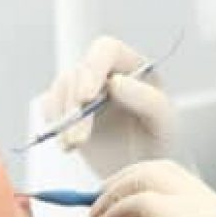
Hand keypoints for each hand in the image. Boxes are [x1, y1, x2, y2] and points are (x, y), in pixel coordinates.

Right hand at [40, 37, 175, 177]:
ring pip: (61, 88)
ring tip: (76, 145)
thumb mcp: (164, 123)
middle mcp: (105, 70)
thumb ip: (149, 100)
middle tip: (80, 138)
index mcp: (132, 64)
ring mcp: (83, 87)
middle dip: (75, 105)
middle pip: (79, 72)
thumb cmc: (157, 140)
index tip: (87, 97)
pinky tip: (69, 146)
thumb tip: (116, 82)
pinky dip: (56, 126)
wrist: (139, 167)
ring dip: (64, 118)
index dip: (93, 68)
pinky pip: (51, 106)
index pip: (107, 50)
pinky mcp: (67, 106)